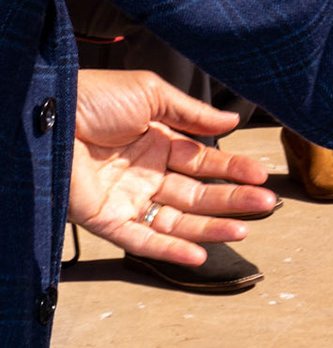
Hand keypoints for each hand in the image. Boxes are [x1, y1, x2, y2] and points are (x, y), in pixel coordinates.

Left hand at [70, 70, 276, 265]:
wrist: (52, 112)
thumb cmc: (94, 96)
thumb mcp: (151, 94)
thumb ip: (192, 114)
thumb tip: (233, 121)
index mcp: (159, 142)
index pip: (204, 161)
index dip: (233, 168)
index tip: (260, 174)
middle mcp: (146, 173)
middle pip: (197, 194)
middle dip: (232, 200)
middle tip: (266, 203)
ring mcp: (128, 198)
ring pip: (176, 220)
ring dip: (211, 227)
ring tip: (244, 229)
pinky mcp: (106, 218)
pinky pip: (141, 240)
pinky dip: (170, 249)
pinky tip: (200, 253)